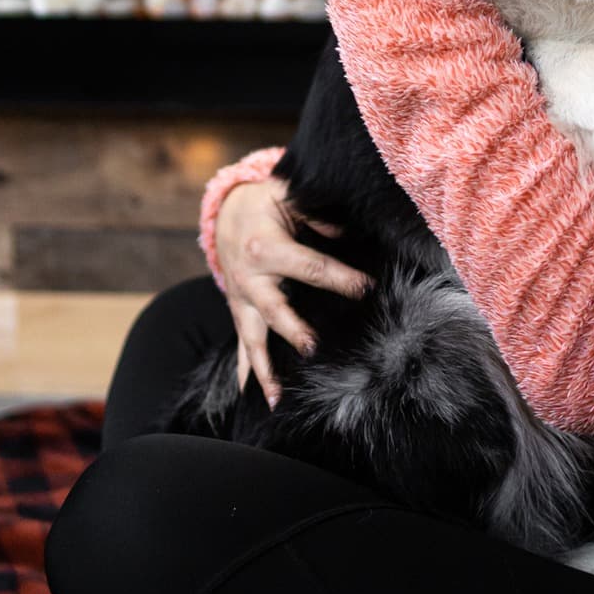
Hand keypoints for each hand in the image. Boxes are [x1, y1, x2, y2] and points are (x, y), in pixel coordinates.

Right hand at [212, 176, 371, 406]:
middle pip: (275, 310)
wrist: (225, 211)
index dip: (340, 278)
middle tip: (313, 350)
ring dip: (264, 370)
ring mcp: (241, 299)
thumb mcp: (286, 195)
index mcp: (265, 248)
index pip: (310, 267)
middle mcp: (249, 279)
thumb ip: (315, 213)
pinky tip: (249, 395)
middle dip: (293, 332)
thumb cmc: (265, 204)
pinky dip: (245, 371)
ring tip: (277, 399)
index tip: (367, 288)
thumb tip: (345, 233)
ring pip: (252, 339)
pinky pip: (240, 344)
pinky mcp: (239, 311)